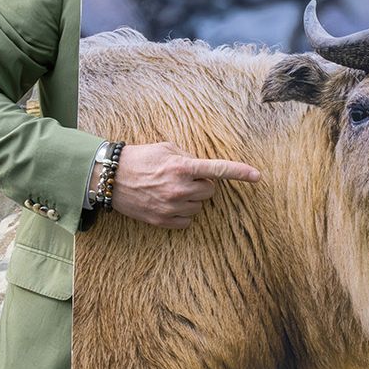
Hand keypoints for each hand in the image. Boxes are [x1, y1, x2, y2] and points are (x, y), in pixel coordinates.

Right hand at [111, 142, 259, 228]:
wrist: (110, 178)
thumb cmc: (141, 158)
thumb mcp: (167, 148)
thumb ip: (190, 157)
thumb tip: (206, 169)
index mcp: (182, 166)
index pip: (218, 169)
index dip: (240, 172)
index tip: (258, 176)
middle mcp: (179, 188)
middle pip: (211, 190)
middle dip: (203, 184)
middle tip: (184, 178)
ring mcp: (171, 206)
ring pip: (200, 205)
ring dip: (192, 198)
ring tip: (171, 189)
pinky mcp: (162, 220)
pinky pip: (188, 220)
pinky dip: (184, 212)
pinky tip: (169, 203)